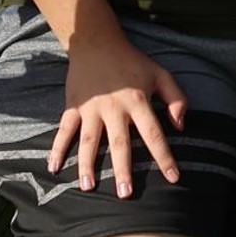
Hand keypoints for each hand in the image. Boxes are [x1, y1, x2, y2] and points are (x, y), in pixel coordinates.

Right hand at [47, 25, 188, 197]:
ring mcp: (91, 108)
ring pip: (88, 141)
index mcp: (138, 101)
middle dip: (122, 169)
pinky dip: (57, 148)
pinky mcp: (73, 107)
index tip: (173, 178)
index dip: (164, 156)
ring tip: (88, 187)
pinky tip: (54, 167)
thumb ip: (177, 99)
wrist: (97, 43)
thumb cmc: (133, 62)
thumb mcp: (161, 74)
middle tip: (125, 194)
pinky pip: (64, 130)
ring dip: (87, 165)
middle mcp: (114, 107)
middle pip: (119, 143)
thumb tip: (181, 127)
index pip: (154, 134)